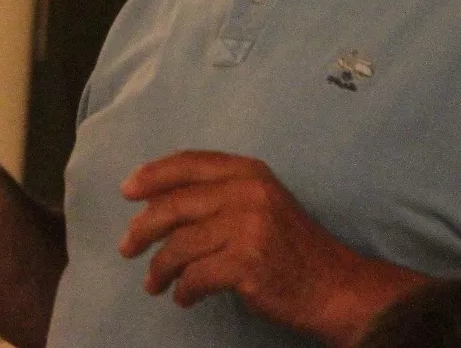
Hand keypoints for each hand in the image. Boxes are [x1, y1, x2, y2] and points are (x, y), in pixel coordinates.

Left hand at [118, 151, 424, 345]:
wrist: (333, 285)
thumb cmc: (292, 246)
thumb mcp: (261, 202)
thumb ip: (220, 194)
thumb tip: (158, 201)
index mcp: (249, 172)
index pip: (190, 163)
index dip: (154, 174)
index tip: (128, 190)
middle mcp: (248, 192)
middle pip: (175, 204)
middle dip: (143, 228)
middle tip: (126, 247)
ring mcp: (248, 227)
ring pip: (180, 245)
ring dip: (160, 268)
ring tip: (154, 284)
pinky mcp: (246, 263)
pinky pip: (195, 276)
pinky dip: (183, 290)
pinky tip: (183, 297)